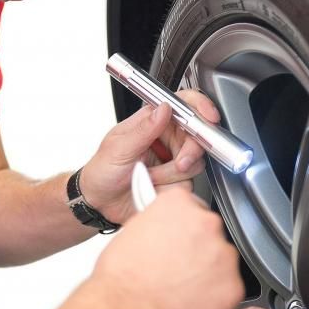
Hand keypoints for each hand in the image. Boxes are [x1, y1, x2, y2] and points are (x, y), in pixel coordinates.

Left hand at [80, 92, 220, 222]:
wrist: (100, 203)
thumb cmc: (102, 171)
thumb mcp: (119, 148)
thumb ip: (144, 129)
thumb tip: (164, 108)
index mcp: (151, 121)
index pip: (182, 105)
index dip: (199, 107)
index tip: (208, 117)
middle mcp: (166, 138)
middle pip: (197, 136)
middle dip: (190, 152)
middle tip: (179, 163)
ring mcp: (173, 160)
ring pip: (195, 162)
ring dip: (173, 173)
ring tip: (150, 177)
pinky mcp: (176, 181)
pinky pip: (189, 183)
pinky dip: (171, 187)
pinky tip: (154, 187)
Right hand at [94, 186, 240, 308]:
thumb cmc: (123, 277)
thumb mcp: (132, 232)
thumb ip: (159, 225)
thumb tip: (167, 233)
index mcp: (179, 204)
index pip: (191, 206)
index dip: (183, 228)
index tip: (178, 239)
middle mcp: (207, 223)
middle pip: (210, 233)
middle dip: (198, 249)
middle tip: (176, 268)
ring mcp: (224, 255)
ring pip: (221, 262)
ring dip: (207, 273)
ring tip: (180, 289)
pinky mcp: (234, 286)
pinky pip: (227, 290)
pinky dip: (214, 298)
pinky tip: (190, 304)